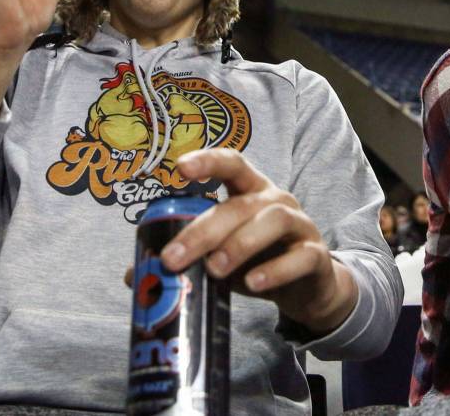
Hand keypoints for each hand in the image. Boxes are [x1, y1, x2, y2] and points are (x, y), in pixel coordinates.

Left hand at [160, 149, 358, 333]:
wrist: (309, 288)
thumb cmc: (259, 261)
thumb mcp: (220, 256)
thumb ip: (187, 258)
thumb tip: (134, 275)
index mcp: (250, 191)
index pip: (232, 163)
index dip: (208, 162)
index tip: (179, 168)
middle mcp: (276, 200)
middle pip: (240, 204)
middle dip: (204, 229)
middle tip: (173, 259)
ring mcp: (301, 225)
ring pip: (273, 221)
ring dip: (239, 244)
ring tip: (214, 271)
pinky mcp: (316, 255)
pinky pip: (300, 257)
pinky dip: (275, 270)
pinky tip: (252, 284)